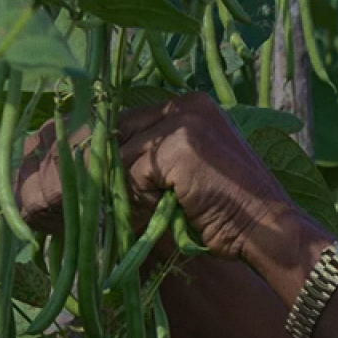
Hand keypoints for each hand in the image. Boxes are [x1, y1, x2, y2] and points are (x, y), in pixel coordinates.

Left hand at [12, 93, 308, 273]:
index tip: (75, 169)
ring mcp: (182, 122)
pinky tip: (143, 216)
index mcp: (192, 107)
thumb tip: (93, 177)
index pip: (127, 123)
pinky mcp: (176, 146)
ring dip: (110, 188)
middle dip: (93, 164)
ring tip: (107, 209)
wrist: (272, 232)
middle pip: (116, 132)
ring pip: (118, 155)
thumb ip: (150, 169)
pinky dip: (128, 199)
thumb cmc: (234, 218)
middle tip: (65, 192)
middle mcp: (186, 105)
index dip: (103, 150)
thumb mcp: (188, 181)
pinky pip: (128, 173)